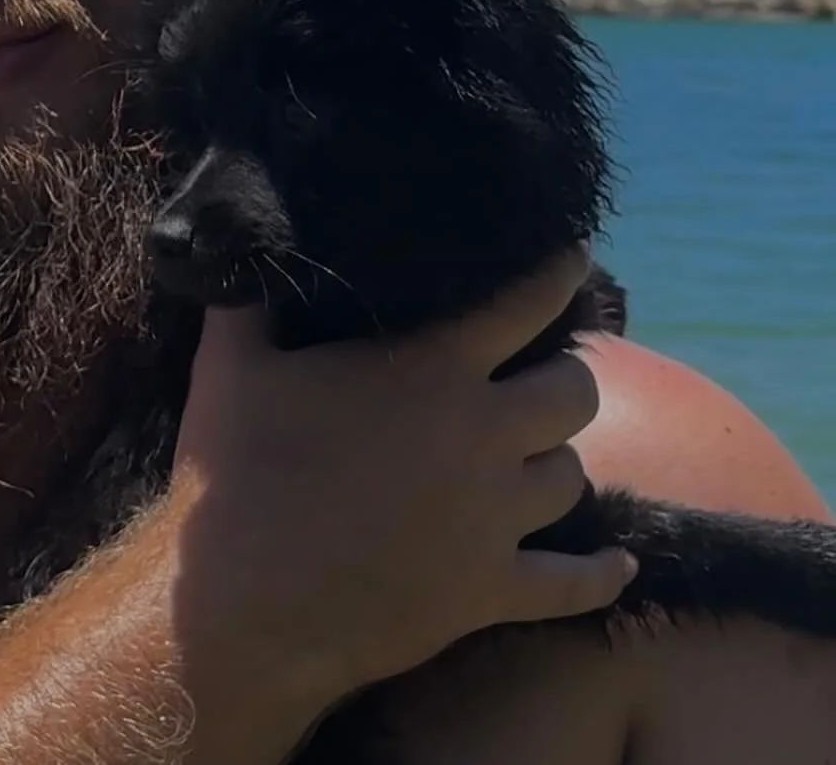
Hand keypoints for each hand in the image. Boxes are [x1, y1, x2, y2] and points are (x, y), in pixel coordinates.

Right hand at [168, 248, 633, 720]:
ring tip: (536, 456)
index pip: (526, 303)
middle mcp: (481, 435)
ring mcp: (493, 519)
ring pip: (572, 477)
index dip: (559, 273)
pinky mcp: (490, 591)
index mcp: (431, 369)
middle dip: (566, 377)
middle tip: (542, 375)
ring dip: (555, 461)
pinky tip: (616, 564)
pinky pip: (573, 584)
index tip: (575, 258)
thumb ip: (251, 296)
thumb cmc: (233, 470)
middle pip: (574, 393)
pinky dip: (599, 574)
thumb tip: (247, 243)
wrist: (241, 604)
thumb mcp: (231, 359)